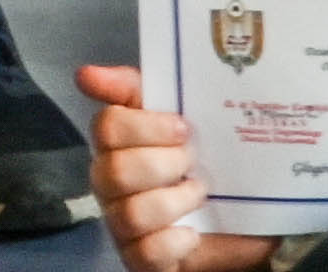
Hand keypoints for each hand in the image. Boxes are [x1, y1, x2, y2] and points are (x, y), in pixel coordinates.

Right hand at [72, 68, 272, 271]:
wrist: (242, 225)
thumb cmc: (208, 164)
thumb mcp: (185, 116)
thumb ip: (139, 90)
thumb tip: (85, 75)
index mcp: (116, 146)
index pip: (105, 127)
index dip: (145, 126)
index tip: (184, 128)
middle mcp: (111, 184)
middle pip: (114, 171)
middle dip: (163, 165)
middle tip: (194, 164)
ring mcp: (123, 226)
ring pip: (129, 214)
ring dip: (174, 203)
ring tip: (200, 195)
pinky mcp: (142, 261)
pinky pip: (145, 254)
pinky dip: (173, 242)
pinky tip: (193, 234)